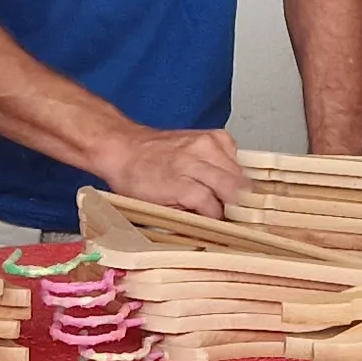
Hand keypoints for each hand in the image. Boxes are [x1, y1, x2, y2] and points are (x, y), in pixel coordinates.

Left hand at [91, 124, 246, 218]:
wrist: (124, 147)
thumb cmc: (135, 177)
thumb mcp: (153, 208)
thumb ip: (183, 217)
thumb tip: (208, 226)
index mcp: (175, 182)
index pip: (211, 205)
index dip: (218, 219)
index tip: (219, 226)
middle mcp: (192, 160)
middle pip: (230, 186)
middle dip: (234, 204)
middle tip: (232, 214)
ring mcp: (203, 144)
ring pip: (236, 170)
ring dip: (237, 186)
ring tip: (229, 195)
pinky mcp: (209, 135)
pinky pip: (233, 150)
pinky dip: (232, 164)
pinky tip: (223, 171)